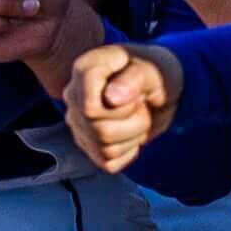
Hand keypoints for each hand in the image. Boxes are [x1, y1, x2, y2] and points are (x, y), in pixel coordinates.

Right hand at [61, 40, 182, 172]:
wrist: (158, 88)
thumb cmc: (156, 72)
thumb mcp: (155, 70)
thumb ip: (135, 79)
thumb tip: (110, 99)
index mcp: (85, 69)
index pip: (90, 109)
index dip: (123, 109)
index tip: (137, 93)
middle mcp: (73, 95)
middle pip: (100, 131)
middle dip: (135, 122)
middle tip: (143, 104)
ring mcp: (76, 121)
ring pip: (106, 150)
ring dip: (134, 136)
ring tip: (139, 115)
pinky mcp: (86, 143)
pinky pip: (109, 162)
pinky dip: (128, 151)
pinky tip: (131, 131)